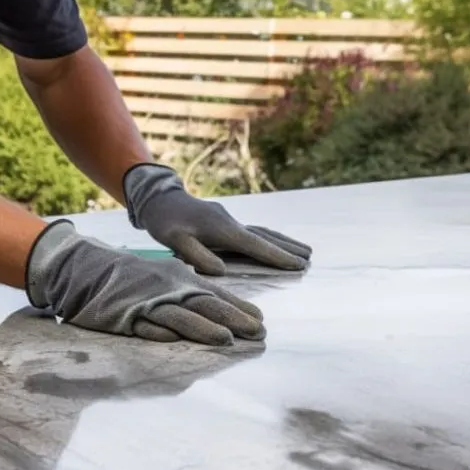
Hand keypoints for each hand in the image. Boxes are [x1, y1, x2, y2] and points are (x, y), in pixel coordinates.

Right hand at [25, 220, 265, 345]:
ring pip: (178, 317)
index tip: (261, 321)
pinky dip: (157, 331)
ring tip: (226, 340)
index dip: (239, 308)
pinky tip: (172, 339)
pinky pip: (142, 326)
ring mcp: (146, 303)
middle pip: (205, 305)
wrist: (88, 267)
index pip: (215, 295)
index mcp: (180, 279)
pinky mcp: (124, 317)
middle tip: (258, 332)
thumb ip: (191, 292)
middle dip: (232, 319)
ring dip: (202, 329)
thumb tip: (223, 310)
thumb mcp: (166, 277)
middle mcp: (167, 289)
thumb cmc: (133, 277)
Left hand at [122, 164, 311, 275]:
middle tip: (310, 259)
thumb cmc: (164, 222)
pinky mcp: (225, 221)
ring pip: (262, 232)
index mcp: (221, 230)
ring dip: (283, 242)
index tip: (298, 265)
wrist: (159, 199)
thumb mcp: (174, 241)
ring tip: (304, 251)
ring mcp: (229, 220)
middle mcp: (230, 223)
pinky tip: (275, 243)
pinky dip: (269, 239)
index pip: (255, 245)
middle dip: (288, 248)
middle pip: (265, 236)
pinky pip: (254, 231)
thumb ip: (197, 255)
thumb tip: (222, 271)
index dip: (277, 256)